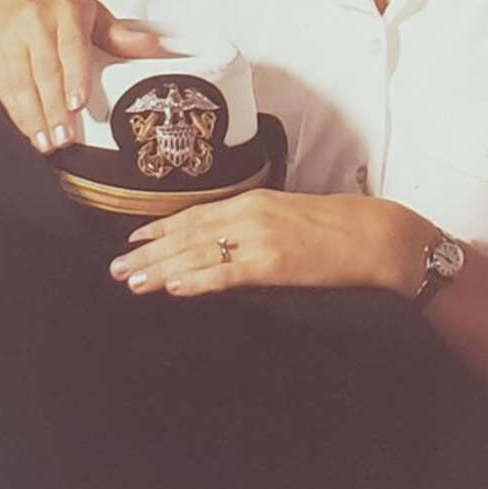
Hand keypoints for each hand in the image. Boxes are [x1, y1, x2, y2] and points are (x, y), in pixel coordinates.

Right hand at [0, 0, 160, 152]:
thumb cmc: (57, 4)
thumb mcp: (90, 11)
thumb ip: (118, 34)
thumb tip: (149, 46)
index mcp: (66, 11)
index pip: (70, 47)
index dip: (74, 77)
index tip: (77, 104)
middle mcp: (35, 22)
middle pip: (45, 71)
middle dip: (54, 109)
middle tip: (64, 138)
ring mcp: (10, 37)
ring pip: (22, 82)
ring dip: (33, 117)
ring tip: (46, 142)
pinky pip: (4, 86)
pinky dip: (17, 112)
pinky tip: (28, 130)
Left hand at [109, 189, 435, 299]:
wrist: (372, 234)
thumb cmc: (336, 227)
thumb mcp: (287, 215)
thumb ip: (254, 224)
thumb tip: (226, 241)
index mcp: (253, 200)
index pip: (195, 214)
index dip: (160, 227)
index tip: (132, 239)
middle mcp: (250, 214)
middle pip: (188, 234)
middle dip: (149, 251)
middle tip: (115, 267)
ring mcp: (261, 238)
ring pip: (199, 253)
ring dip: (161, 268)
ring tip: (131, 280)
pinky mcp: (274, 263)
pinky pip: (227, 273)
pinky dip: (197, 280)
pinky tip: (173, 288)